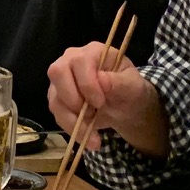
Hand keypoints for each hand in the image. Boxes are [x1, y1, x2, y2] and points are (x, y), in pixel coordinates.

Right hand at [46, 40, 162, 154]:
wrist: (125, 108)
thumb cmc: (130, 91)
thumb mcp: (134, 87)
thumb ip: (120, 83)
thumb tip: (101, 81)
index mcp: (93, 52)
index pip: (79, 61)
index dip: (86, 83)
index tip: (100, 103)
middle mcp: (71, 60)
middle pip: (57, 73)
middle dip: (73, 100)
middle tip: (92, 115)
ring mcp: (61, 80)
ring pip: (55, 99)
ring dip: (74, 121)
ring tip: (94, 135)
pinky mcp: (57, 98)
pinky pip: (56, 114)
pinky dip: (72, 128)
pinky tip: (88, 137)